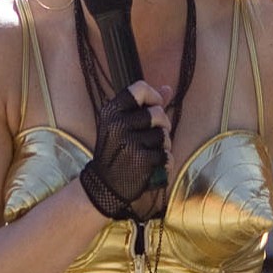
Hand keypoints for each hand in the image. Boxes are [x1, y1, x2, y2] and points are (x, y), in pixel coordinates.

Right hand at [80, 80, 172, 219]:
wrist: (105, 185)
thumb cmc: (117, 151)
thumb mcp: (122, 124)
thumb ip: (145, 106)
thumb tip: (168, 88)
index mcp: (111, 111)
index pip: (140, 88)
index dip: (154, 96)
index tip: (155, 106)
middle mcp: (118, 124)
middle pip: (158, 113)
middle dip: (162, 124)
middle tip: (154, 135)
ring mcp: (129, 143)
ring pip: (164, 135)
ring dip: (163, 145)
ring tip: (149, 151)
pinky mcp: (141, 160)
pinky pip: (166, 154)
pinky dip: (164, 161)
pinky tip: (151, 165)